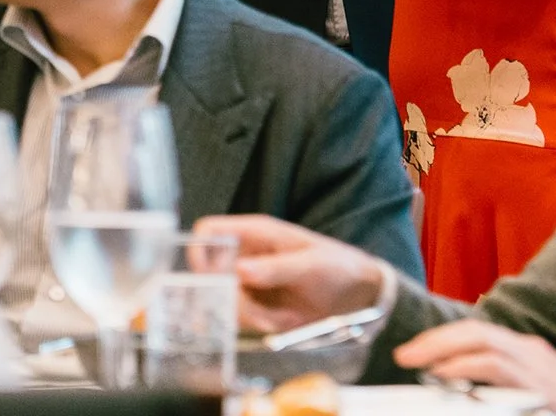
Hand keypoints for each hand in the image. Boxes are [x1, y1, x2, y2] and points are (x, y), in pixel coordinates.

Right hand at [193, 214, 386, 333]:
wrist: (356, 295)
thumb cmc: (336, 266)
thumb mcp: (310, 264)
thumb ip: (276, 268)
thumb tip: (240, 270)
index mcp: (255, 233)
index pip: (209, 232)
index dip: (200, 251)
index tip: (210, 278)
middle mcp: (245, 256)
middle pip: (210, 275)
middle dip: (228, 298)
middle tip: (254, 312)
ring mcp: (247, 282)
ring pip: (223, 302)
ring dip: (248, 316)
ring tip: (279, 318)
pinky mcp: (255, 306)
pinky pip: (240, 319)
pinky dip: (258, 325)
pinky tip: (281, 322)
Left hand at [394, 321, 555, 415]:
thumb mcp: (530, 394)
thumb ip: (499, 386)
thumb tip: (456, 386)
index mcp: (526, 351)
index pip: (479, 333)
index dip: (445, 338)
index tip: (416, 351)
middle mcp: (530, 350)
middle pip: (476, 330)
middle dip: (437, 339)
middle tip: (405, 354)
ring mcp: (536, 364)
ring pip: (482, 340)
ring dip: (443, 348)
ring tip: (415, 359)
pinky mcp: (538, 383)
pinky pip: (495, 366)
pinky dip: (465, 366)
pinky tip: (444, 374)